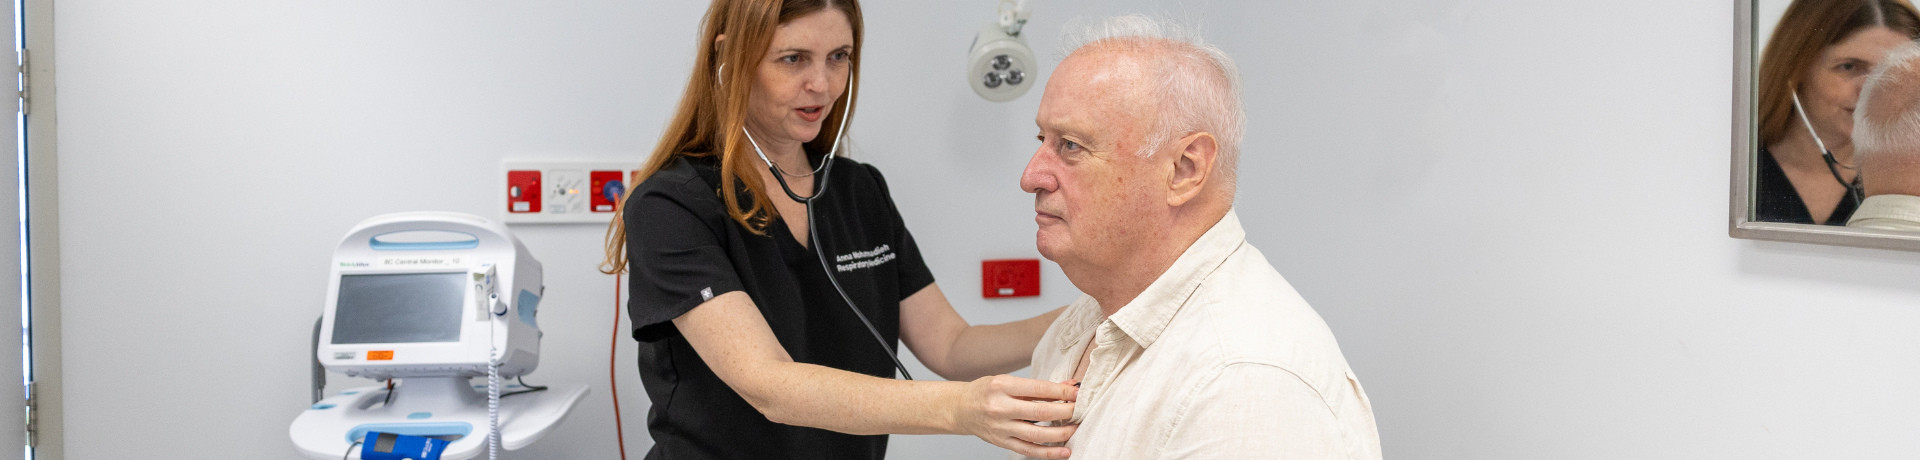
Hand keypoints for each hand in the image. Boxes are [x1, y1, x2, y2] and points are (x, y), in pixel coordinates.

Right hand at [947, 375, 1078, 458]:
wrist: (960, 408)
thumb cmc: (986, 391)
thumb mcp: (1008, 381)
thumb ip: (1038, 386)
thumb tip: (1069, 386)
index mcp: (1002, 386)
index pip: (1039, 389)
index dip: (1062, 392)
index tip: (1078, 393)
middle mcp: (1000, 407)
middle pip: (1040, 413)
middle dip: (1066, 412)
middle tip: (1080, 410)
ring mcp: (1000, 427)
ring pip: (1037, 435)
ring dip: (1061, 433)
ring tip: (1075, 428)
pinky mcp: (1001, 442)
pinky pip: (1028, 450)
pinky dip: (1048, 453)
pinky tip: (1064, 451)